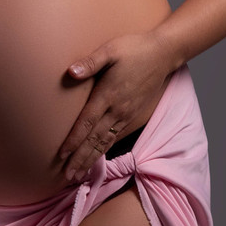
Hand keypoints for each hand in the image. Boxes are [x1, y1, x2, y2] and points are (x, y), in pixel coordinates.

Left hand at [57, 30, 173, 183]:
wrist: (163, 54)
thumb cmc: (134, 49)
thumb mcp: (111, 49)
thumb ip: (91, 62)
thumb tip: (71, 72)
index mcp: (108, 95)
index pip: (87, 123)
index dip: (74, 141)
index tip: (61, 155)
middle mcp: (117, 110)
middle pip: (95, 140)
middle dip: (81, 159)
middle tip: (68, 176)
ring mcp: (126, 115)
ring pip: (106, 143)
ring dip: (92, 160)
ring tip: (79, 174)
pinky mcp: (133, 116)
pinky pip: (116, 138)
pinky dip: (105, 151)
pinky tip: (97, 158)